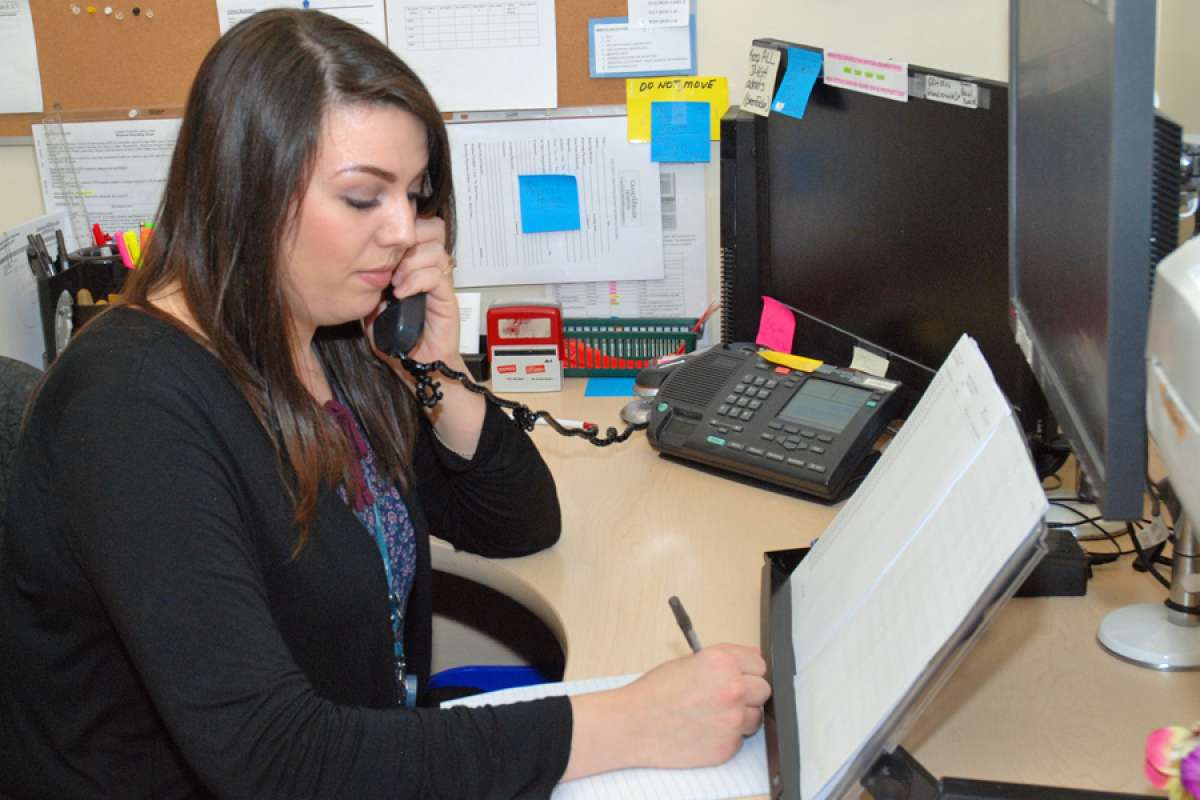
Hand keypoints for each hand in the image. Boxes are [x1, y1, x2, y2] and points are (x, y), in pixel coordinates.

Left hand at [365, 215, 457, 363]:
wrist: (416, 366)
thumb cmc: (395, 338)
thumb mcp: (371, 305)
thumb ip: (368, 282)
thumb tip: (357, 258)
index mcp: (414, 263)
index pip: (418, 226)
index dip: (403, 226)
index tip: (383, 241)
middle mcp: (430, 268)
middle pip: (434, 229)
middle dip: (411, 237)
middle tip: (393, 257)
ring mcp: (440, 283)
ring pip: (436, 250)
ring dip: (411, 262)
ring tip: (396, 283)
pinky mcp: (448, 299)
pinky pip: (437, 276)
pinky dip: (417, 280)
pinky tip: (402, 293)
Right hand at [623, 644, 770, 768]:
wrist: (634, 724)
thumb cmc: (655, 692)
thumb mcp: (690, 662)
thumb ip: (725, 658)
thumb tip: (753, 657)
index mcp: (723, 663)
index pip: (758, 663)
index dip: (746, 669)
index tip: (739, 674)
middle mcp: (733, 689)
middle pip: (763, 689)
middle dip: (748, 692)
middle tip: (725, 696)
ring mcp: (733, 720)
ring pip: (756, 716)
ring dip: (741, 715)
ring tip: (711, 714)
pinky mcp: (728, 746)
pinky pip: (740, 738)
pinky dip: (727, 735)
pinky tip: (705, 729)